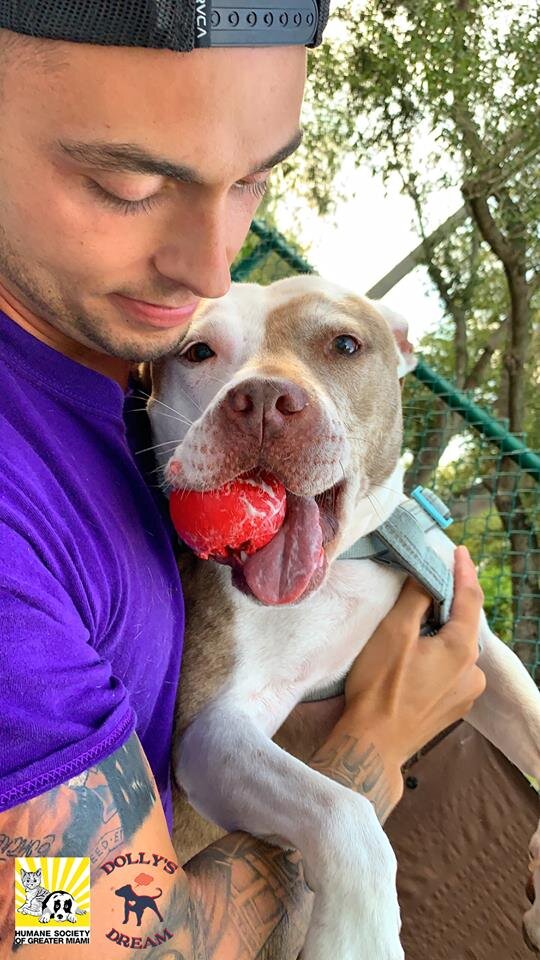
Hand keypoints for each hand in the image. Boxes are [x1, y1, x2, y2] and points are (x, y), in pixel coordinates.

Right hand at [342, 544, 485, 766]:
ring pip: (457, 649)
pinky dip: (438, 656)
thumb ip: (416, 598)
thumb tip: (427, 577)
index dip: (464, 571)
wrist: (373, 744)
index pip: (470, 598)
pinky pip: (451, 670)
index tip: (459, 550)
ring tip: (415, 627)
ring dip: (440, 633)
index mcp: (462, 649)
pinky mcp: (454, 708)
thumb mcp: (394, 632)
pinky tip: (416, 659)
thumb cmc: (380, 685)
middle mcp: (474, 672)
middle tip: (427, 584)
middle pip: (464, 625)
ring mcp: (466, 693)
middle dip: (447, 604)